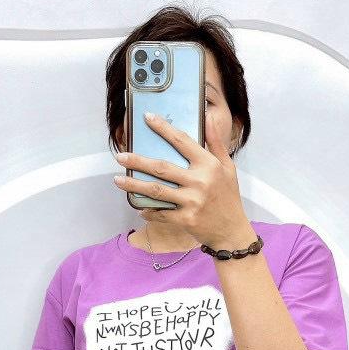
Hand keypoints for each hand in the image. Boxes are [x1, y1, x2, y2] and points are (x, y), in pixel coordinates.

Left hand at [112, 112, 253, 250]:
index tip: (147, 118)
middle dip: (138, 161)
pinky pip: (162, 214)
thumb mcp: (228, 167)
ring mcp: (192, 201)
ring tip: (117, 180)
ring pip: (156, 190)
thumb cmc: (229, 196)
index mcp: (209, 165)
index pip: (182, 141)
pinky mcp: (186, 219)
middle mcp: (200, 181)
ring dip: (134, 185)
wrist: (232, 231)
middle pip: (162, 167)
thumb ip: (216, 143)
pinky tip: (138, 207)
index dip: (164, 128)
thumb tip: (207, 118)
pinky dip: (149, 211)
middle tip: (120, 156)